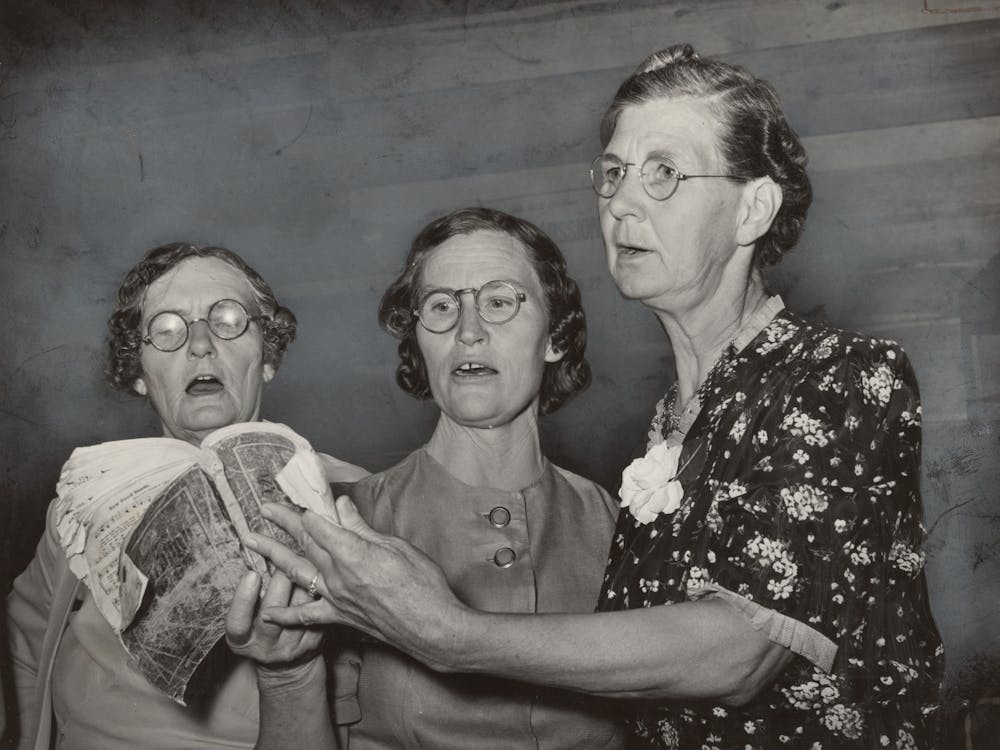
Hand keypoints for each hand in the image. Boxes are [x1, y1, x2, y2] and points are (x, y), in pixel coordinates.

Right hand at [224, 569, 323, 669]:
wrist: (285, 665)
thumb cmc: (259, 630)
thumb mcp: (245, 621)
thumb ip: (248, 598)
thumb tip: (253, 556)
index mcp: (241, 641)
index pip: (238, 622)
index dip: (244, 599)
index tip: (251, 574)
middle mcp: (265, 646)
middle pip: (274, 608)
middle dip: (281, 578)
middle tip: (285, 559)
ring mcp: (291, 646)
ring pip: (301, 604)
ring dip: (304, 580)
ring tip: (305, 565)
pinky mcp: (313, 642)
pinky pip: (318, 610)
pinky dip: (318, 592)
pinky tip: (320, 580)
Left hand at [248, 495, 466, 668]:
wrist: (431, 628)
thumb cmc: (423, 585)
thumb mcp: (397, 547)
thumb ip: (363, 529)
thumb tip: (342, 507)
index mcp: (353, 552)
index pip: (319, 524)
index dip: (308, 507)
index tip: (299, 493)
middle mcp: (338, 575)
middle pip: (305, 542)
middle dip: (284, 522)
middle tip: (265, 509)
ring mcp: (336, 598)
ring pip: (297, 571)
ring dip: (272, 554)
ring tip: (251, 541)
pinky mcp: (340, 617)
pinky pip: (307, 615)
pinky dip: (286, 613)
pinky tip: (267, 610)